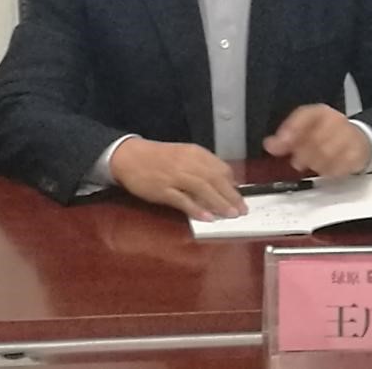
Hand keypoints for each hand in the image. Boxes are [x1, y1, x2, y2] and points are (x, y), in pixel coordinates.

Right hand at [109, 138, 246, 220]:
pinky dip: (196, 209)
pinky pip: (183, 200)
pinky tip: (208, 217)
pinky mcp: (163, 189)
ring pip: (202, 189)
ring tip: (230, 215)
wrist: (130, 156)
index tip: (240, 196)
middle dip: (230, 196)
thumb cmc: (159, 157)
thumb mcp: (183, 155)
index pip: (220, 168)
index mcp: (194, 153)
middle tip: (241, 210)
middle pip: (215, 179)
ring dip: (219, 203)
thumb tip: (224, 182)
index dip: (232, 183)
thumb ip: (202, 167)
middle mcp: (187, 162)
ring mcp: (174, 176)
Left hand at [263, 104, 371, 175]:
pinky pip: (341, 165)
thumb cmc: (327, 134)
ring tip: (312, 165)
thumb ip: (286, 139)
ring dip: (316, 163)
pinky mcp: (357, 152)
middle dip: (302, 153)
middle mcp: (335, 120)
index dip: (290, 130)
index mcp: (320, 112)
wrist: (358, 139)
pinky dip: (330, 170)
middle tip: (296, 162)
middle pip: (315, 138)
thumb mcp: (306, 131)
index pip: (304, 116)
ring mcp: (348, 136)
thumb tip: (270, 145)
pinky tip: (327, 169)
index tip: (278, 145)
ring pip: (327, 153)